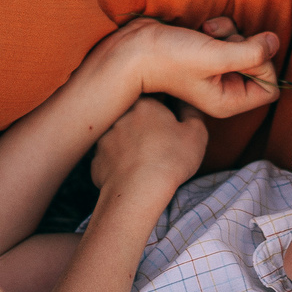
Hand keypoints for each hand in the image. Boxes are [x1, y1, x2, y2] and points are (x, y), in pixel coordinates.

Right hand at [91, 17, 283, 116]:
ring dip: (230, 33)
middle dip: (244, 46)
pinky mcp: (210, 52)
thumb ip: (251, 53)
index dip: (264, 67)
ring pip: (246, 46)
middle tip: (221, 44)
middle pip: (261, 64)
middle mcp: (226, 88)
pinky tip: (202, 29)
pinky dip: (221, 27)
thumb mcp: (215, 57)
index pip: (270, 88)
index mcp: (229, 101)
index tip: (245, 55)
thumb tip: (275, 42)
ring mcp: (217, 71)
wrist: (134, 48)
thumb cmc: (170, 58)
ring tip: (207, 35)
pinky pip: (231, 35)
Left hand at [91, 96, 208, 191]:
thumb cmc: (171, 159)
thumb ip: (192, 111)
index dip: (164, 112)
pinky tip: (131, 177)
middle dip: (144, 128)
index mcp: (143, 104)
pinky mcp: (96, 162)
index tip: (172, 127)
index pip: (154, 100)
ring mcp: (103, 139)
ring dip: (129, 146)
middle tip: (159, 147)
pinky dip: (119, 166)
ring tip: (145, 164)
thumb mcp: (196, 133)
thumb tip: (185, 102)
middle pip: (133, 118)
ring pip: (119, 139)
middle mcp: (118, 117)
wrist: (139, 191)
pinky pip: (109, 160)